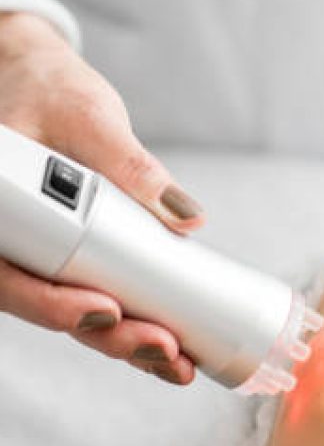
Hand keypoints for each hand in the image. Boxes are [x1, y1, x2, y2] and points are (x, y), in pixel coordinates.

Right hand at [0, 12, 203, 384]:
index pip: (10, 275)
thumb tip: (185, 214)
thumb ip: (131, 165)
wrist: (41, 82)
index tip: (106, 312)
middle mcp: (10, 242)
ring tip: (179, 363)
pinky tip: (172, 343)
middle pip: (49, 306)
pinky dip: (133, 321)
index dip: (53, 304)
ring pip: (75, 311)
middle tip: (166, 349)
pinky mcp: (70, 256)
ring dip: (126, 343)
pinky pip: (96, 294)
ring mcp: (39, 254)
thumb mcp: (90, 118)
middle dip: (110, 336)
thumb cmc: (50, 91)